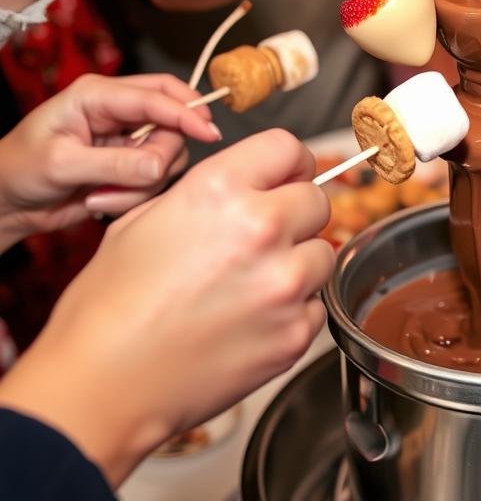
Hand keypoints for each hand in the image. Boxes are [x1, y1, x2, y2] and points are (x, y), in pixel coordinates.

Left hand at [0, 74, 219, 246]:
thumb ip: (114, 165)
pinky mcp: (131, 166)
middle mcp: (118, 112)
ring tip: (101, 196)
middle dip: (160, 156)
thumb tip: (159, 168)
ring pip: (168, 156)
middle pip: (172, 125)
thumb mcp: (61, 165)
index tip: (209, 132)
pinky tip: (102, 201)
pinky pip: (156, 179)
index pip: (158, 95)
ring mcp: (127, 140)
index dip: (187, 112)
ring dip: (141, 184)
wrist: (6, 202)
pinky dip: (135, 196)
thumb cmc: (19, 171)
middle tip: (138, 180)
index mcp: (98, 95)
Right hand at [0, 130, 333, 484]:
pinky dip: (294, 310)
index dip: (287, 164)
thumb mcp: (144, 219)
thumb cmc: (109, 306)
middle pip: (317, 200)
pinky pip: (315, 306)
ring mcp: (285, 284)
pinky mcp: (295, 333)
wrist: (104, 384)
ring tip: (250, 284)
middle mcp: (262, 229)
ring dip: (298, 263)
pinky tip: (251, 320)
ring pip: (323, 254)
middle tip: (263, 237)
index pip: (289, 149)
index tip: (283, 178)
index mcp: (221, 189)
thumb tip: (250, 184)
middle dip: (295, 214)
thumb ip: (209, 192)